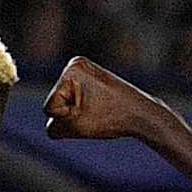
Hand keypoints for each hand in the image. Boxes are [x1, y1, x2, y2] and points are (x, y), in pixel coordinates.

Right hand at [42, 56, 166, 146]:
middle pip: (55, 102)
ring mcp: (84, 69)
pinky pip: (73, 99)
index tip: (90, 113)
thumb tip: (52, 120)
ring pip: (63, 102)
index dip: (67, 117)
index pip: (49, 107)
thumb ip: (53, 126)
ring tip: (98, 110)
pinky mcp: (90, 78)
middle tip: (96, 112)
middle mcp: (76, 64)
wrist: (141, 114)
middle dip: (71, 113)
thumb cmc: (110, 119)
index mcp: (72, 70)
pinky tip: (98, 108)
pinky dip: (82, 108)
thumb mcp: (75, 127)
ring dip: (77, 112)